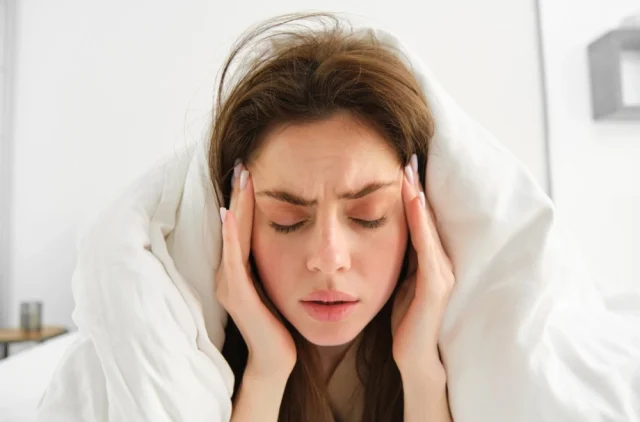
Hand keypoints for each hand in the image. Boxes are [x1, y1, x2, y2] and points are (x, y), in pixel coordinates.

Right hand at [215, 161, 296, 378]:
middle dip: (239, 193)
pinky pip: (234, 260)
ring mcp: (230, 283)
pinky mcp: (236, 295)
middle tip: (244, 163)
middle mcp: (229, 273)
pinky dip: (231, 236)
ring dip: (236, 206)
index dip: (245, 198)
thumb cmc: (282, 321)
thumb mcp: (279, 283)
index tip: (251, 170)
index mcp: (239, 269)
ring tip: (241, 178)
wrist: (277, 358)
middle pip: (234, 225)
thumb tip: (292, 235)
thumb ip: (278, 260)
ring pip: (232, 236)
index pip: (242, 225)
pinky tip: (232, 215)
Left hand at [391, 155, 454, 375]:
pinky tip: (414, 202)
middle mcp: (441, 262)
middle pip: (428, 217)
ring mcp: (442, 273)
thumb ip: (398, 259)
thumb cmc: (405, 321)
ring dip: (419, 198)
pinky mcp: (436, 287)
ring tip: (408, 171)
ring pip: (430, 227)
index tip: (399, 166)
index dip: (411, 193)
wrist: (414, 357)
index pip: (420, 221)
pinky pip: (428, 248)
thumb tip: (382, 234)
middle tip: (407, 156)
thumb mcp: (398, 282)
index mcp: (430, 261)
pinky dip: (421, 224)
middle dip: (417, 187)